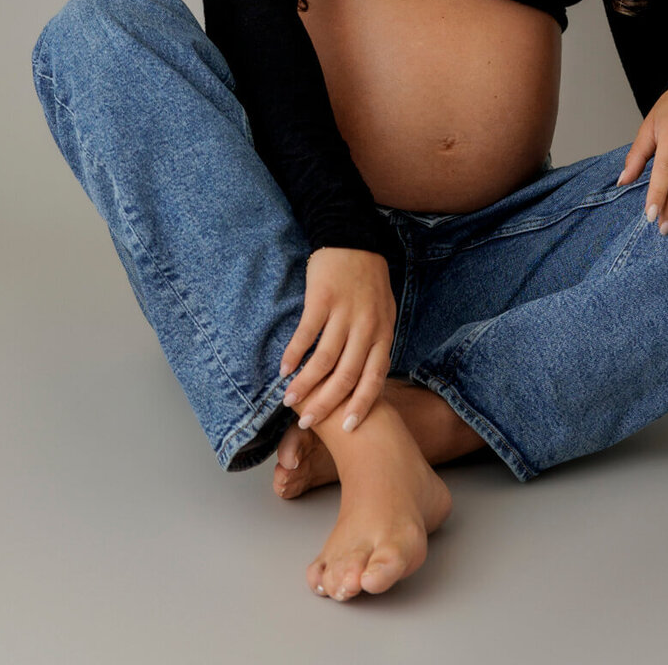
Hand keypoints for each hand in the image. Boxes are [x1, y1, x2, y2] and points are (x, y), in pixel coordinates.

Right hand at [278, 247, 396, 433]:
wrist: (352, 238)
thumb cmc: (367, 282)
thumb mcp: (382, 313)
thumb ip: (374, 344)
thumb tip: (363, 382)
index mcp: (383, 333)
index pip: (375, 378)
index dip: (361, 405)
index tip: (348, 429)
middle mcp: (367, 326)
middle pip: (346, 375)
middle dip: (327, 404)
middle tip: (309, 422)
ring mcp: (345, 312)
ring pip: (324, 359)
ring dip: (305, 384)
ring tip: (289, 400)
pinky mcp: (323, 298)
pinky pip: (307, 333)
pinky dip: (294, 354)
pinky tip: (284, 368)